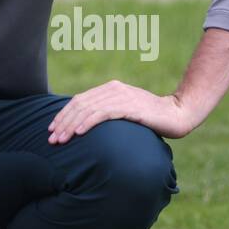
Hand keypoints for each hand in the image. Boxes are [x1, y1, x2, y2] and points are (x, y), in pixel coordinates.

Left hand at [47, 80, 194, 143]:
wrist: (177, 114)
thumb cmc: (151, 118)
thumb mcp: (125, 112)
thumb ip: (108, 114)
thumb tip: (86, 127)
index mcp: (110, 88)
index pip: (79, 100)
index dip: (63, 115)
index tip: (52, 130)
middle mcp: (114, 89)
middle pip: (80, 104)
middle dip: (63, 122)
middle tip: (52, 139)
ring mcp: (122, 97)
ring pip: (88, 109)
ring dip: (72, 125)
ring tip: (61, 140)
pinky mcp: (131, 107)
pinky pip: (104, 113)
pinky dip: (89, 122)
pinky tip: (79, 133)